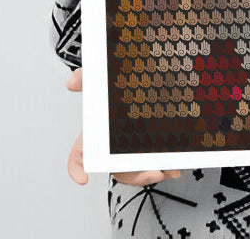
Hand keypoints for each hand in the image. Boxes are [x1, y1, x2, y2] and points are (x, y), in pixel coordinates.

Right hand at [65, 67, 181, 185]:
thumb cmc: (129, 80)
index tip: (82, 177)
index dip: (76, 166)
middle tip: (151, 172)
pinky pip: (157, 162)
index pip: (82, 150)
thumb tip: (72, 81)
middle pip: (118, 168)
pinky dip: (167, 166)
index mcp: (102, 129)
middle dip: (134, 175)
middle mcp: (117, 141)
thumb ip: (89, 76)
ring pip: (138, 169)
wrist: (160, 72)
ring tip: (170, 169)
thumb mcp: (108, 76)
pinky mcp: (155, 144)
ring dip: (153, 173)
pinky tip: (177, 165)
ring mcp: (136, 144)